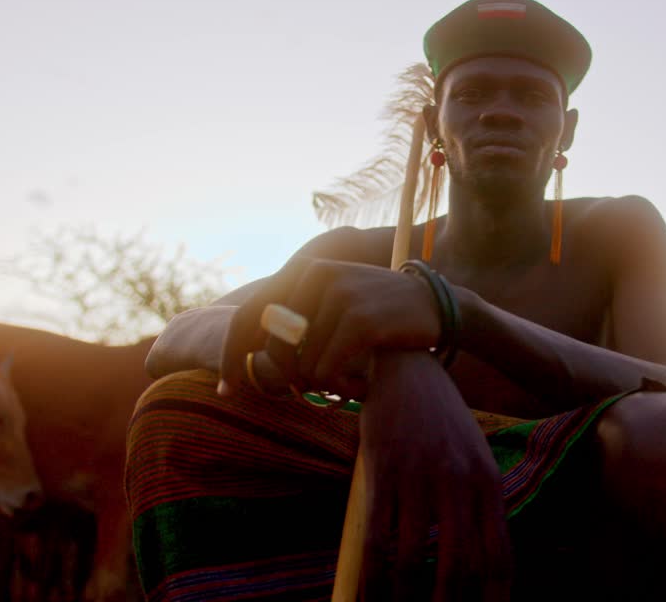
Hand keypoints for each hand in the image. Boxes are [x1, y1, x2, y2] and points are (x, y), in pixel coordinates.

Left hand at [218, 257, 441, 396]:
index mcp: (306, 270)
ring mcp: (339, 296)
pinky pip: (327, 372)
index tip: (227, 389)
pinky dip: (341, 390)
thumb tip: (253, 354)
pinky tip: (361, 388)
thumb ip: (300, 316)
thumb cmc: (382, 315)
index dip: (231, 355)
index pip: (249, 316)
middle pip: (273, 346)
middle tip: (304, 395)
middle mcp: (317, 276)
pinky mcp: (359, 320)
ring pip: (301, 365)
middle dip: (283, 380)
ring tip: (348, 386)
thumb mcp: (337, 302)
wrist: (438, 308)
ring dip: (323, 387)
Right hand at [360, 351, 511, 600]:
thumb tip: (480, 559)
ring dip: (404, 600)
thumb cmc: (441, 420)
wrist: (407, 367)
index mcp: (487, 484)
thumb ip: (478, 502)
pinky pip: (377, 537)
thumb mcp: (473, 456)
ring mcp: (419, 478)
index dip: (494, 600)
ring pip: (412, 558)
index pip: (499, 556)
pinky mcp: (383, 473)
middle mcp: (458, 484)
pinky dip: (371, 576)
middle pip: (460, 566)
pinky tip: (367, 597)